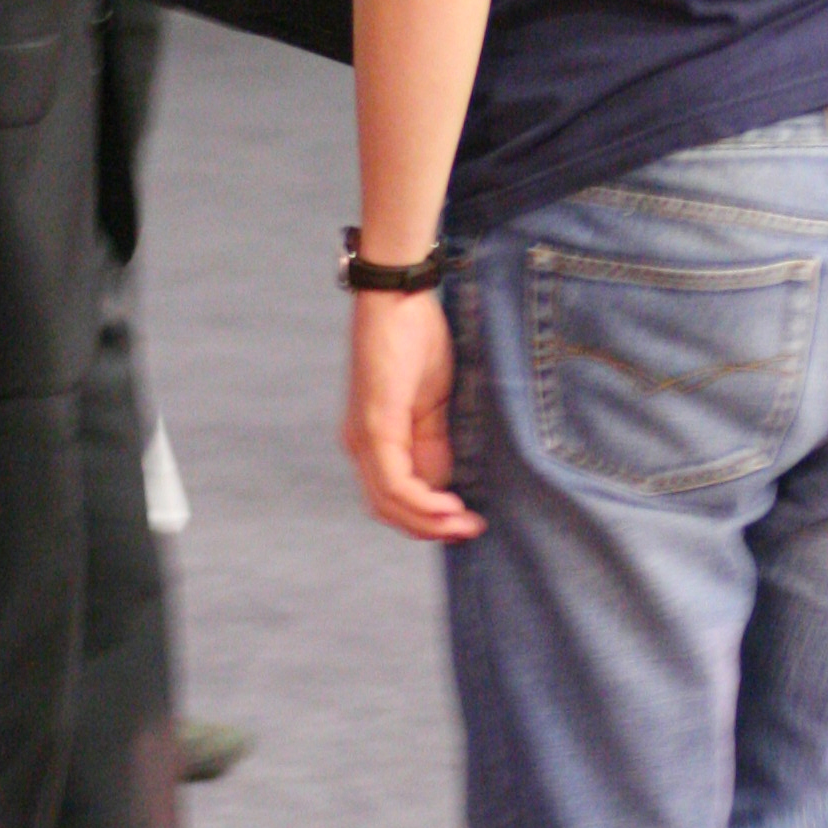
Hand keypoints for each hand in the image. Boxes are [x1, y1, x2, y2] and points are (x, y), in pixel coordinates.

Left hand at [343, 288, 480, 540]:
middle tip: (468, 530)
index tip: (464, 522)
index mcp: (372, 439)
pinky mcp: (376, 426)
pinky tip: (450, 505)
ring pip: (390, 503)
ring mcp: (364, 437)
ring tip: (464, 524)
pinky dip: (422, 502)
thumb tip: (444, 482)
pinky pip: (394, 482)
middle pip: (387, 510)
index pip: (391, 498)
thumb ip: (434, 443)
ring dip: (429, 522)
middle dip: (429, 528)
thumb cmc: (415, 341)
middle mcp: (359, 444)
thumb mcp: (432, 403)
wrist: (397, 297)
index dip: (426, 518)